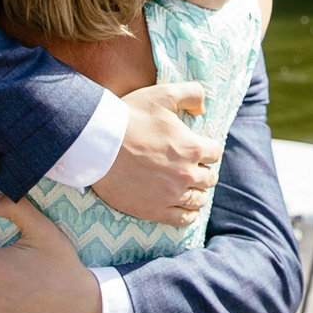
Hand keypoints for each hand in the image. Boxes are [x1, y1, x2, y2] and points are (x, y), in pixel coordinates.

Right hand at [89, 81, 220, 225]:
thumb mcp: (164, 94)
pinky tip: (185, 208)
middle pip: (209, 178)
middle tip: (193, 167)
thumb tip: (203, 109)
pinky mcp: (154, 210)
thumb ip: (192, 93)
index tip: (198, 148)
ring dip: (197, 192)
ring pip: (198, 199)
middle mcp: (187, 174)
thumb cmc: (130, 117)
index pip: (215, 152)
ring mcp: (171, 195)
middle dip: (203, 170)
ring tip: (189, 188)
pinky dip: (188, 214)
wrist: (97, 143)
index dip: (207, 148)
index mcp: (193, 148)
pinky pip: (182, 219)